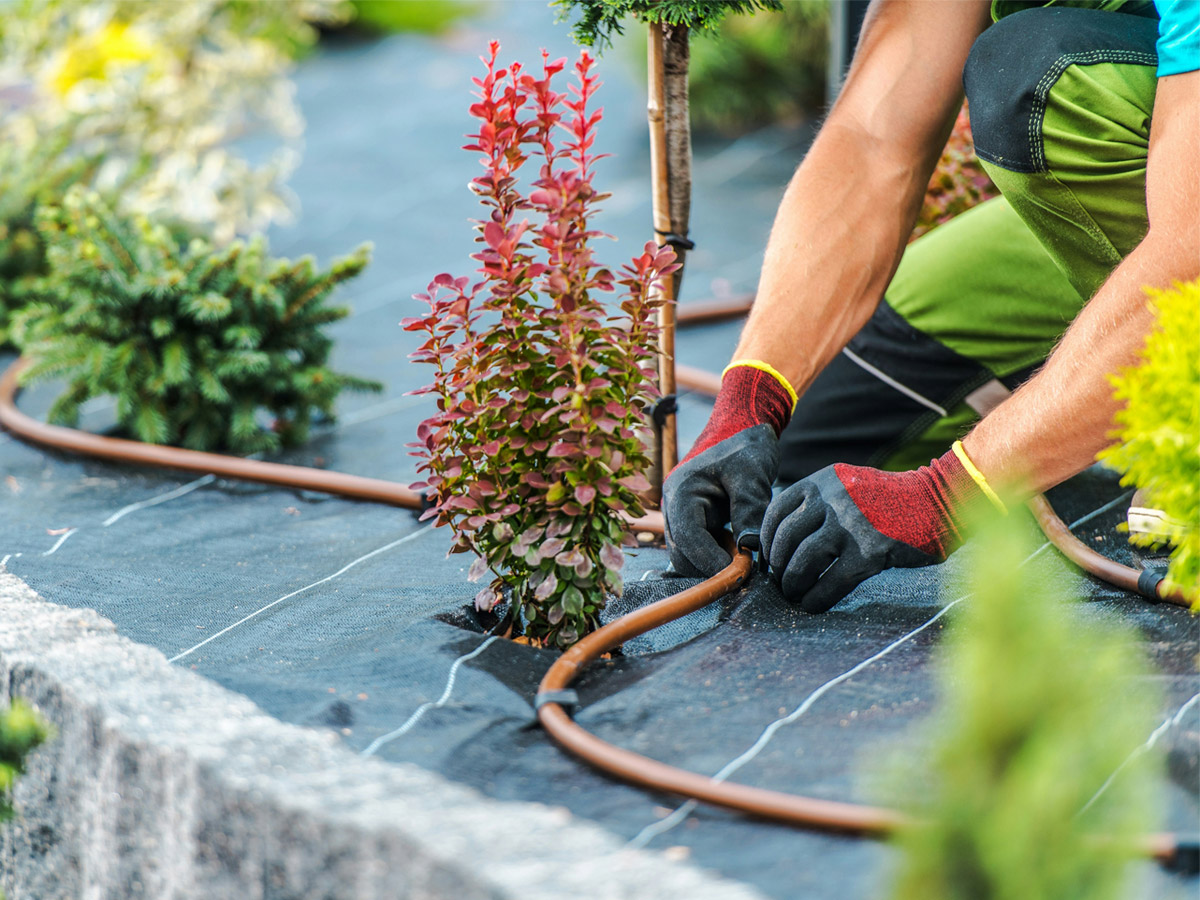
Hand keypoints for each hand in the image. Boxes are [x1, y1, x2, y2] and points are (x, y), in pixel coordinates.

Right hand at [663, 362, 793, 576]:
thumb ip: (749, 509)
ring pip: (689, 556)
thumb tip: (749, 549)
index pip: (688, 539)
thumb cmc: (746, 446)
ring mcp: (680, 515)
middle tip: (747, 565)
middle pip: (683, 554)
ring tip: (744, 552)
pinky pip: (698, 549)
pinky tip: (737, 544)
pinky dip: (716, 554)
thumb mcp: (751, 474)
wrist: (743, 429)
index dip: (710, 561)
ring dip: (714, 561)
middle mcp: (674, 505)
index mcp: (681, 491)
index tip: (739, 574)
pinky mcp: (692, 521)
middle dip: (712, 565)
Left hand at [760, 445, 998, 611]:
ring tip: (794, 594)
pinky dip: (817, 598)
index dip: (766, 539)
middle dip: (778, 566)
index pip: (776, 511)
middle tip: (780, 581)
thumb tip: (783, 538)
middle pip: (786, 539)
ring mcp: (850, 526)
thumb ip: (817, 503)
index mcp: (822, 482)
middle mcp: (831, 500)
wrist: (937, 500)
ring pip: (803, 561)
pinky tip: (813, 605)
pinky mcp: (869, 553)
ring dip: (793, 583)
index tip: (768, 558)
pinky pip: (831, 582)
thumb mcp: (846, 486)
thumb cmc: (889, 500)